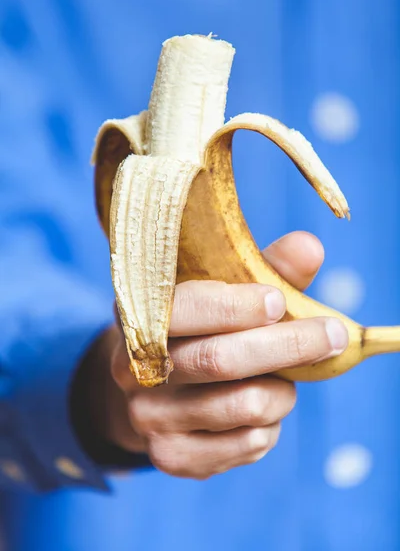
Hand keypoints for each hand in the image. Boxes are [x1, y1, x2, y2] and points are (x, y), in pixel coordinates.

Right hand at [82, 232, 347, 478]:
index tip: (278, 301)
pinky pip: (247, 445)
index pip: (183, 309)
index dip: (234, 306)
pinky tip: (263, 408)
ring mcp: (148, 417)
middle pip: (220, 360)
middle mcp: (132, 368)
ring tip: (285, 378)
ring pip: (243, 405)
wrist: (157, 388)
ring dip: (284, 390)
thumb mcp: (226, 290)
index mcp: (140, 314)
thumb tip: (309, 247)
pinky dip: (272, 425)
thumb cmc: (202, 328)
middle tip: (332, 334)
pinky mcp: (171, 456)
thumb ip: (266, 268)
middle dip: (288, 345)